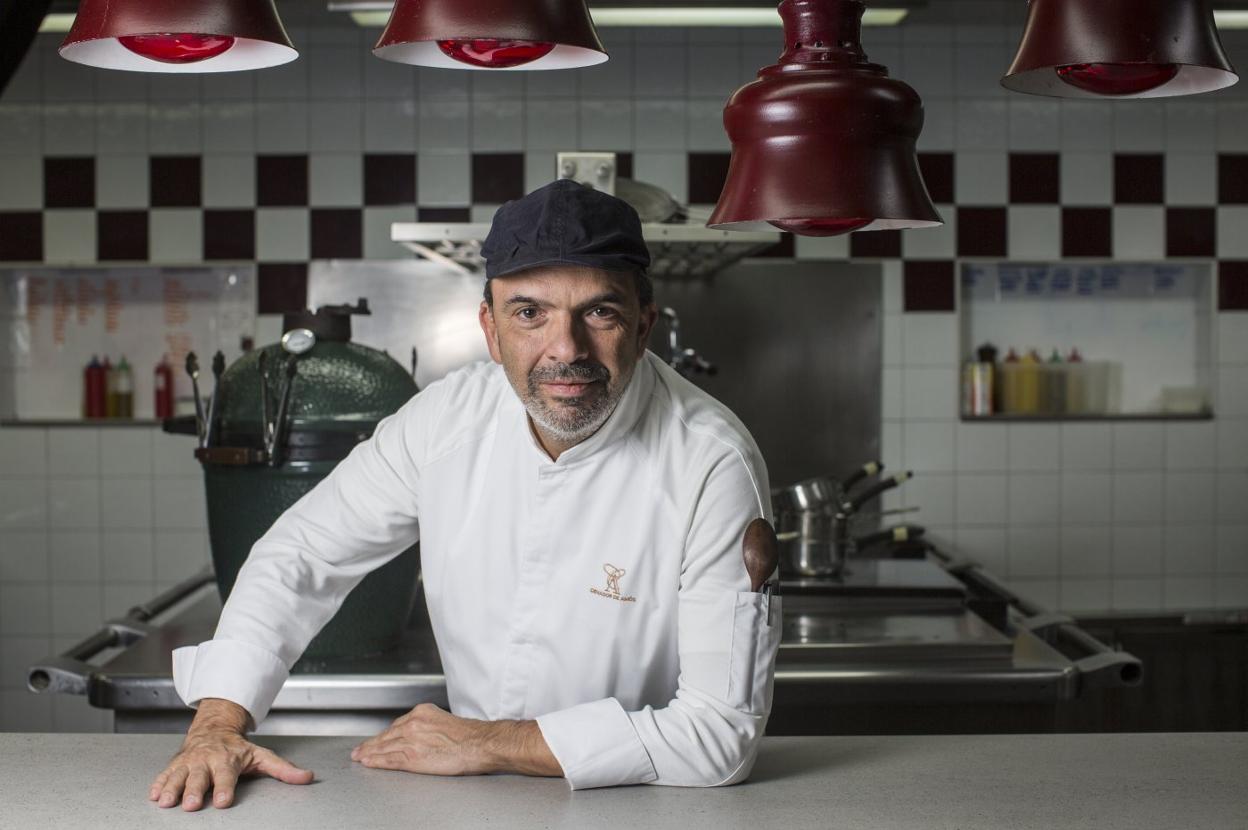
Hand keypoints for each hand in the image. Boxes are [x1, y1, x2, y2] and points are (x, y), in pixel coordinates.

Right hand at [149, 698, 313, 810]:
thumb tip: (307, 777)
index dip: (226, 789)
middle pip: (201, 778)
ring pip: (180, 776)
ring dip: (173, 788)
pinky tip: (154, 794)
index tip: (224, 801)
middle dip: (196, 791)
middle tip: (192, 804)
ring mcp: (190, 762)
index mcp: (228, 760)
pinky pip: (165, 774)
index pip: (227, 777)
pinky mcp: (176, 764)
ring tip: (166, 801)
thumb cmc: (237, 748)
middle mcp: (207, 760)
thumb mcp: (261, 756)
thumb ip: (283, 769)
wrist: (213, 729)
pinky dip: (159, 783)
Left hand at [351, 703, 560, 777]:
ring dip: (370, 752)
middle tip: (360, 749)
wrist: (479, 743)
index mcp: (422, 712)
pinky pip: (389, 759)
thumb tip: (425, 735)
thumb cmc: (470, 735)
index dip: (385, 734)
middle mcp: (413, 723)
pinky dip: (376, 761)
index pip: (397, 724)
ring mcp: (411, 740)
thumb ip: (430, 726)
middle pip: (387, 735)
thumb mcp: (445, 720)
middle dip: (372, 743)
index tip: (377, 738)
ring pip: (384, 747)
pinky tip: (369, 762)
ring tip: (360, 757)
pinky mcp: (412, 757)